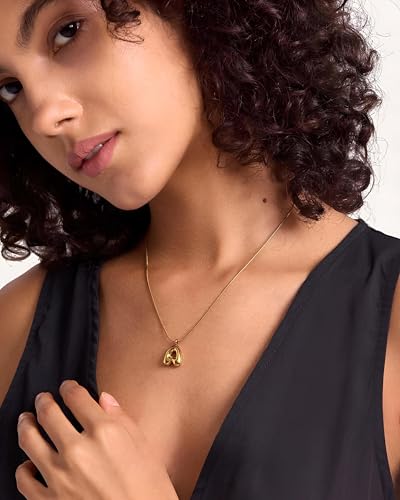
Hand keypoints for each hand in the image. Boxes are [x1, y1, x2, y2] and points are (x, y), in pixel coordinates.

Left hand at [15, 380, 177, 499]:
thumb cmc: (149, 491)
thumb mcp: (144, 447)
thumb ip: (122, 419)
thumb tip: (104, 399)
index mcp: (105, 431)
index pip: (77, 397)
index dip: (69, 388)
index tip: (67, 387)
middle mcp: (79, 450)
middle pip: (49, 413)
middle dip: (44, 401)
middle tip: (43, 398)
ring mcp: (60, 476)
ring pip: (30, 440)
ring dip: (26, 425)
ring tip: (26, 420)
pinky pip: (24, 479)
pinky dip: (23, 467)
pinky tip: (28, 463)